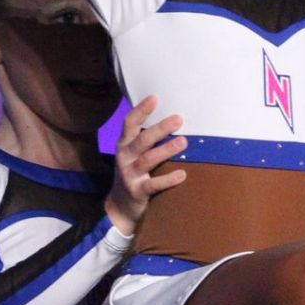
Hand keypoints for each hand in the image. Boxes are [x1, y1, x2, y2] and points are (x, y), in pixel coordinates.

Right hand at [105, 95, 185, 234]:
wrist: (121, 206)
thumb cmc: (134, 173)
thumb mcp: (134, 154)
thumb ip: (146, 139)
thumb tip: (173, 118)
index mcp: (124, 144)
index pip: (130, 123)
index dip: (141, 110)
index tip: (155, 98)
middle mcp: (124, 157)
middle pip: (142, 140)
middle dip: (160, 128)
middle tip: (179, 119)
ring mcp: (129, 174)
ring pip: (147, 160)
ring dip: (166, 150)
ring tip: (184, 142)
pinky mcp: (137, 191)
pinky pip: (153, 185)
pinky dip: (168, 179)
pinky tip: (182, 174)